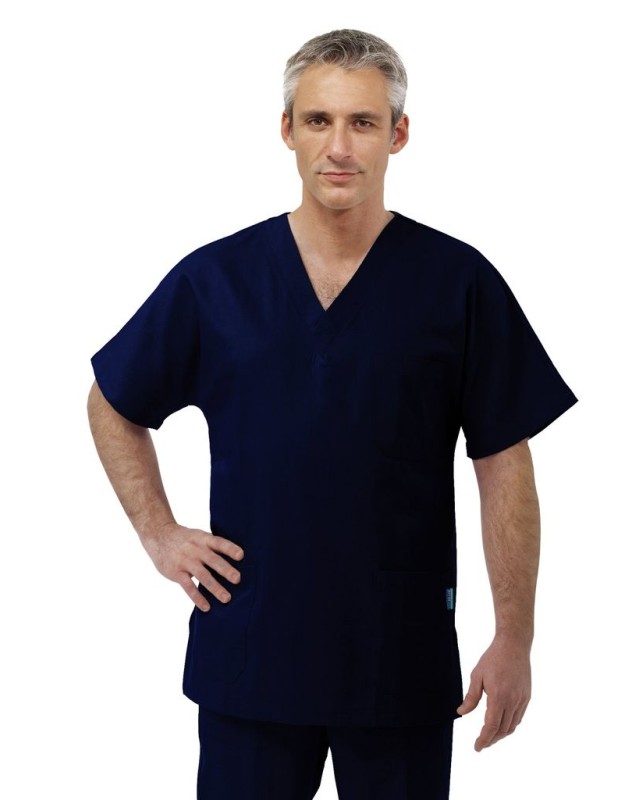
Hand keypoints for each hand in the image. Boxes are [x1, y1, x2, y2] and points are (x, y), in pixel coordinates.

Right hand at [140, 523, 243, 611]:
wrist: (159, 536)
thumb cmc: (185, 539)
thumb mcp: (198, 535)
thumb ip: (212, 546)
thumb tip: (237, 556)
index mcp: (203, 538)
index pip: (218, 542)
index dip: (229, 548)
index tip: (241, 555)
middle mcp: (195, 549)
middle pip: (213, 560)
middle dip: (226, 570)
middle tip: (238, 579)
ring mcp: (185, 561)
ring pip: (203, 576)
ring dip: (215, 588)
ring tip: (227, 598)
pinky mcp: (176, 573)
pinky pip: (188, 587)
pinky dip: (197, 598)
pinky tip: (207, 607)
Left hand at [456, 634, 531, 750]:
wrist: (514, 645)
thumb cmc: (493, 658)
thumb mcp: (477, 676)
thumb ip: (470, 697)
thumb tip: (461, 713)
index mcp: (498, 696)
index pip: (491, 726)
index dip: (484, 739)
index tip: (477, 747)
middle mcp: (513, 701)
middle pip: (502, 730)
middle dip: (491, 740)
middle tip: (481, 743)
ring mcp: (522, 700)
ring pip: (512, 726)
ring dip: (501, 734)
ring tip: (490, 736)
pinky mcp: (527, 697)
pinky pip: (519, 717)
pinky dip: (510, 725)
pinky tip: (502, 724)